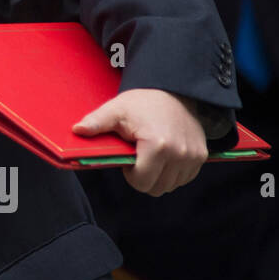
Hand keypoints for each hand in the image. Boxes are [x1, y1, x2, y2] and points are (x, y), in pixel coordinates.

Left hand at [72, 88, 207, 195]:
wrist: (174, 90)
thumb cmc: (141, 102)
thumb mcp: (116, 110)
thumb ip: (96, 122)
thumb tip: (77, 130)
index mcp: (157, 145)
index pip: (141, 182)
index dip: (130, 175)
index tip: (129, 157)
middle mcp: (180, 153)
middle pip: (156, 188)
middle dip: (143, 178)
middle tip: (138, 156)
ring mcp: (193, 156)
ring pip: (170, 185)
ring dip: (158, 176)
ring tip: (150, 155)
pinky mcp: (202, 156)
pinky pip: (184, 178)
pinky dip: (172, 173)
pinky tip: (164, 156)